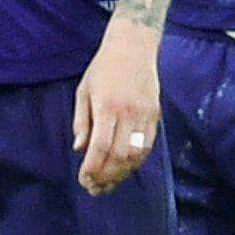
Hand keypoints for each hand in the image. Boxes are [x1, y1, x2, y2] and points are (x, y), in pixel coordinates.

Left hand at [70, 19, 161, 194]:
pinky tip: (124, 168)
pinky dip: (136, 161)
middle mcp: (127, 112)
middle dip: (106, 176)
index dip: (92, 168)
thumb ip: (82, 121)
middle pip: (119, 155)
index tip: (84, 180)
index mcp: (106, 106)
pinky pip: (147, 145)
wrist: (133, 46)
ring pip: (136, 154)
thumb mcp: (84, 91)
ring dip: (122, 173)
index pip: (100, 147)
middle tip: (94, 188)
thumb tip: (80, 149)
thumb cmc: (104, 68)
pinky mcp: (155, 114)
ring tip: (109, 183)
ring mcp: (144, 114)